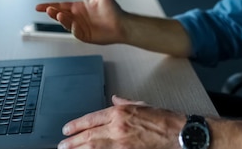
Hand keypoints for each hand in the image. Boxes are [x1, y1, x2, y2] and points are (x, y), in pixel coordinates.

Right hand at [35, 0, 127, 44]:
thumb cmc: (113, 9)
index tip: (39, 6)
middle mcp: (77, 17)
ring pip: (66, 23)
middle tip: (49, 10)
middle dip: (53, 13)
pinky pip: (76, 32)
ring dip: (61, 20)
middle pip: (60, 15)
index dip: (49, 6)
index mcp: (78, 7)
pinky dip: (74, 28)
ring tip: (59, 15)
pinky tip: (74, 24)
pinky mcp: (85, 36)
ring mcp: (80, 27)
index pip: (60, 5)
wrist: (122, 24)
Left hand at [57, 95, 185, 148]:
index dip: (76, 124)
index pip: (92, 118)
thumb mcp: (142, 105)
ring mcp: (121, 143)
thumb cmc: (165, 120)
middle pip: (89, 134)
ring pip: (93, 146)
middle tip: (62, 144)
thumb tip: (115, 98)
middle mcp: (118, 126)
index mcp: (121, 112)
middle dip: (73, 140)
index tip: (67, 130)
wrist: (179, 133)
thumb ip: (125, 102)